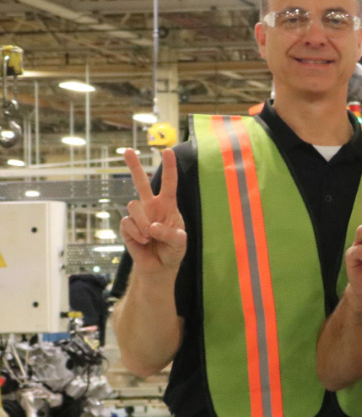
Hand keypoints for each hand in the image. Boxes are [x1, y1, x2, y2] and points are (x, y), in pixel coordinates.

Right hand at [121, 147, 186, 273]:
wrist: (159, 266)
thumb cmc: (173, 250)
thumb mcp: (180, 242)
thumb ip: (170, 234)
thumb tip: (153, 226)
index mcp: (168, 206)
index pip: (169, 183)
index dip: (169, 167)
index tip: (167, 151)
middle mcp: (151, 207)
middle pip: (141, 183)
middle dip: (134, 166)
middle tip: (127, 150)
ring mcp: (138, 216)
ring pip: (133, 205)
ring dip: (144, 223)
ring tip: (151, 236)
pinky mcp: (127, 227)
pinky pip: (128, 222)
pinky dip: (137, 233)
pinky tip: (143, 241)